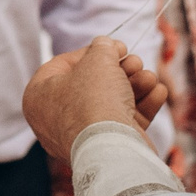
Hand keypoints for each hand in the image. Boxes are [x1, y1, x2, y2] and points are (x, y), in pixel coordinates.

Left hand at [22, 38, 168, 162]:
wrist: (110, 148)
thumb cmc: (94, 99)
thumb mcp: (98, 58)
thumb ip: (102, 47)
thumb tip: (106, 46)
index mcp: (39, 96)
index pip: (63, 65)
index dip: (92, 52)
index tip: (115, 46)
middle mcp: (54, 119)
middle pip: (91, 84)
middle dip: (120, 70)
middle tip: (135, 62)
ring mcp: (80, 136)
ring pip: (111, 103)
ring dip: (135, 85)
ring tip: (148, 77)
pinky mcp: (105, 149)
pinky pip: (121, 122)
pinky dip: (141, 106)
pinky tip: (157, 92)